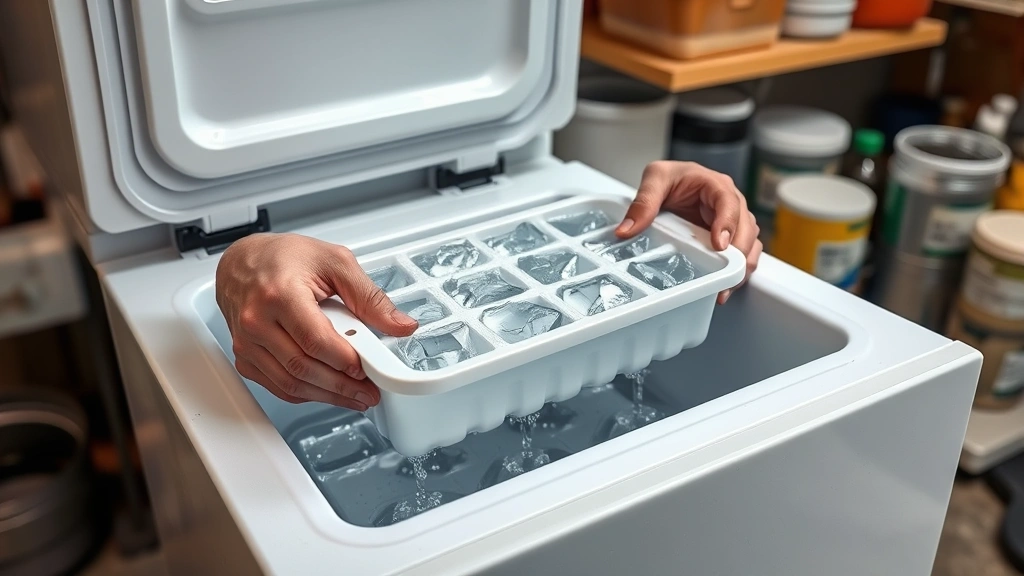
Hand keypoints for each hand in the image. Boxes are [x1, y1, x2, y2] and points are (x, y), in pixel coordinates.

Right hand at [216, 233, 417, 409]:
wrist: (243, 260)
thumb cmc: (284, 257)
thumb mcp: (335, 263)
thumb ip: (370, 296)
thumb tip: (400, 325)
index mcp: (279, 294)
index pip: (316, 341)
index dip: (345, 361)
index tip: (369, 370)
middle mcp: (257, 321)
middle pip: (303, 368)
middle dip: (342, 386)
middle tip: (368, 391)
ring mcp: (247, 342)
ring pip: (289, 384)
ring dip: (327, 396)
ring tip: (354, 396)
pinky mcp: (245, 356)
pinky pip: (277, 386)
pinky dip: (306, 393)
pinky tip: (327, 391)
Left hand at [615, 161, 761, 303]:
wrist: (675, 182)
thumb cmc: (673, 177)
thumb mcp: (655, 179)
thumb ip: (643, 203)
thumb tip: (626, 231)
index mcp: (716, 185)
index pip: (729, 203)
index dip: (727, 224)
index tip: (719, 244)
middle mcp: (731, 203)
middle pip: (746, 228)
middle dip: (738, 254)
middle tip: (724, 277)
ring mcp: (733, 222)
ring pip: (750, 243)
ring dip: (742, 267)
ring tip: (725, 288)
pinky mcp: (730, 238)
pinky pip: (743, 254)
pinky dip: (738, 272)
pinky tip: (725, 287)